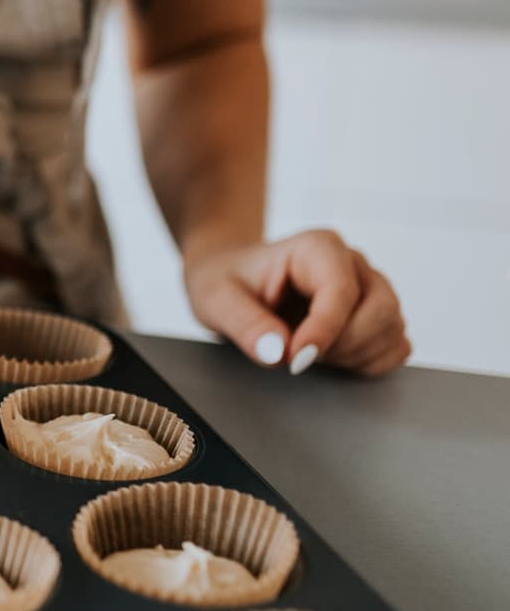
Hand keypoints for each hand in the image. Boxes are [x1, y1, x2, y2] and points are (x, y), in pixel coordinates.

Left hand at [183, 229, 410, 376]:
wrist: (231, 280)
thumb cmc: (226, 282)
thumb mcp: (216, 300)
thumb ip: (244, 324)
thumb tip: (278, 352)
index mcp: (318, 248)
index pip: (341, 291)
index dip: (324, 331)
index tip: (295, 359)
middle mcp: (352, 264)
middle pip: (381, 310)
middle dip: (342, 345)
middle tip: (295, 356)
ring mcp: (369, 289)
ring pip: (392, 329)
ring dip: (355, 356)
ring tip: (307, 353)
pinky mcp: (374, 315)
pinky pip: (396, 345)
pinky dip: (370, 362)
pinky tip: (332, 360)